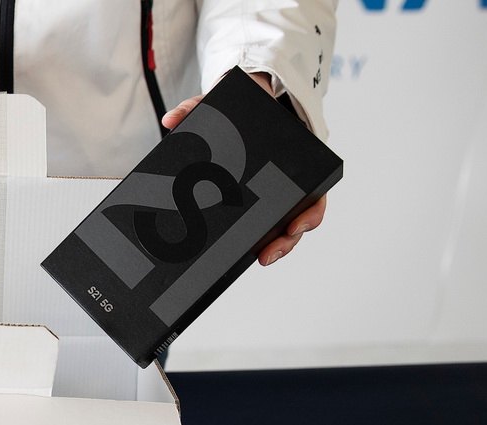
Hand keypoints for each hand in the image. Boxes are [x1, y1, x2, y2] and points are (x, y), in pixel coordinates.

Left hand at [161, 72, 326, 266]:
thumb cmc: (247, 109)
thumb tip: (171, 119)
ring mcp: (275, 195)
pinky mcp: (256, 203)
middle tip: (267, 256)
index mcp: (296, 160)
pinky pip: (259, 226)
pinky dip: (250, 241)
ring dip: (274, 248)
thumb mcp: (225, 103)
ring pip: (282, 230)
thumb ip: (199, 106)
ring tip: (259, 259)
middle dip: (285, 243)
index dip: (309, 215)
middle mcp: (289, 182)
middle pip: (297, 221)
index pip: (314, 194)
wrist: (248, 107)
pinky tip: (232, 253)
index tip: (293, 226)